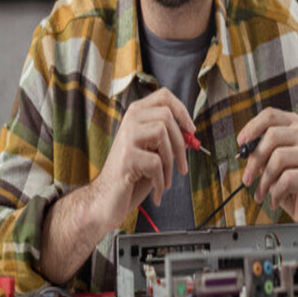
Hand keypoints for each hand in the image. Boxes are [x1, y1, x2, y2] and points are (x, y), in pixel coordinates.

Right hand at [93, 88, 193, 229]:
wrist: (106, 200)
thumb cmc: (132, 175)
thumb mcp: (152, 150)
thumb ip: (168, 138)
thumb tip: (191, 132)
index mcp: (136, 114)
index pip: (164, 96)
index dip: (182, 110)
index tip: (191, 130)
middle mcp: (129, 121)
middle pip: (166, 116)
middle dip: (181, 144)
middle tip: (182, 166)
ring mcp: (126, 137)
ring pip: (162, 135)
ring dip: (170, 163)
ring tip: (165, 181)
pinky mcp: (127, 156)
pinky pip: (156, 162)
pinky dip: (161, 181)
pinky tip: (156, 191)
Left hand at [238, 107, 297, 222]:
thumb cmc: (283, 179)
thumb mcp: (267, 162)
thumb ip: (258, 151)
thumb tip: (245, 148)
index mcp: (290, 126)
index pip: (270, 115)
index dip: (252, 126)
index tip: (241, 142)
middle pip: (272, 136)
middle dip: (255, 159)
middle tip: (247, 179)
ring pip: (278, 158)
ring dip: (264, 181)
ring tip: (260, 194)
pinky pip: (286, 179)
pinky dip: (275, 193)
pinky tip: (274, 201)